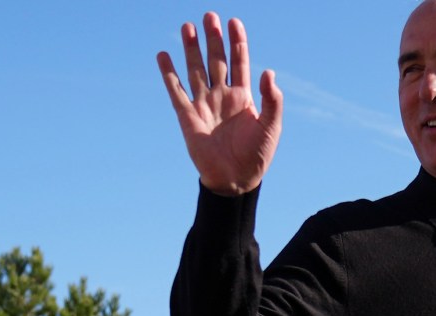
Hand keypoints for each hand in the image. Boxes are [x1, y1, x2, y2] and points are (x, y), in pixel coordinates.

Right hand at [157, 13, 282, 196]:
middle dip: (213, 39)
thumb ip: (272, 100)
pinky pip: (175, 91)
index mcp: (243, 96)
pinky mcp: (187, 116)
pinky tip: (163, 56)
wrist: (236, 180)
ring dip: (191, 49)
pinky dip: (168, 74)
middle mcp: (222, 96)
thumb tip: (267, 71)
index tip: (234, 21)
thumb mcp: (271, 126)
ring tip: (187, 26)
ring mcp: (203, 104)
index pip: (240, 61)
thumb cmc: (257, 155)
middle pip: (216, 60)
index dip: (237, 42)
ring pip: (195, 70)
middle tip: (209, 15)